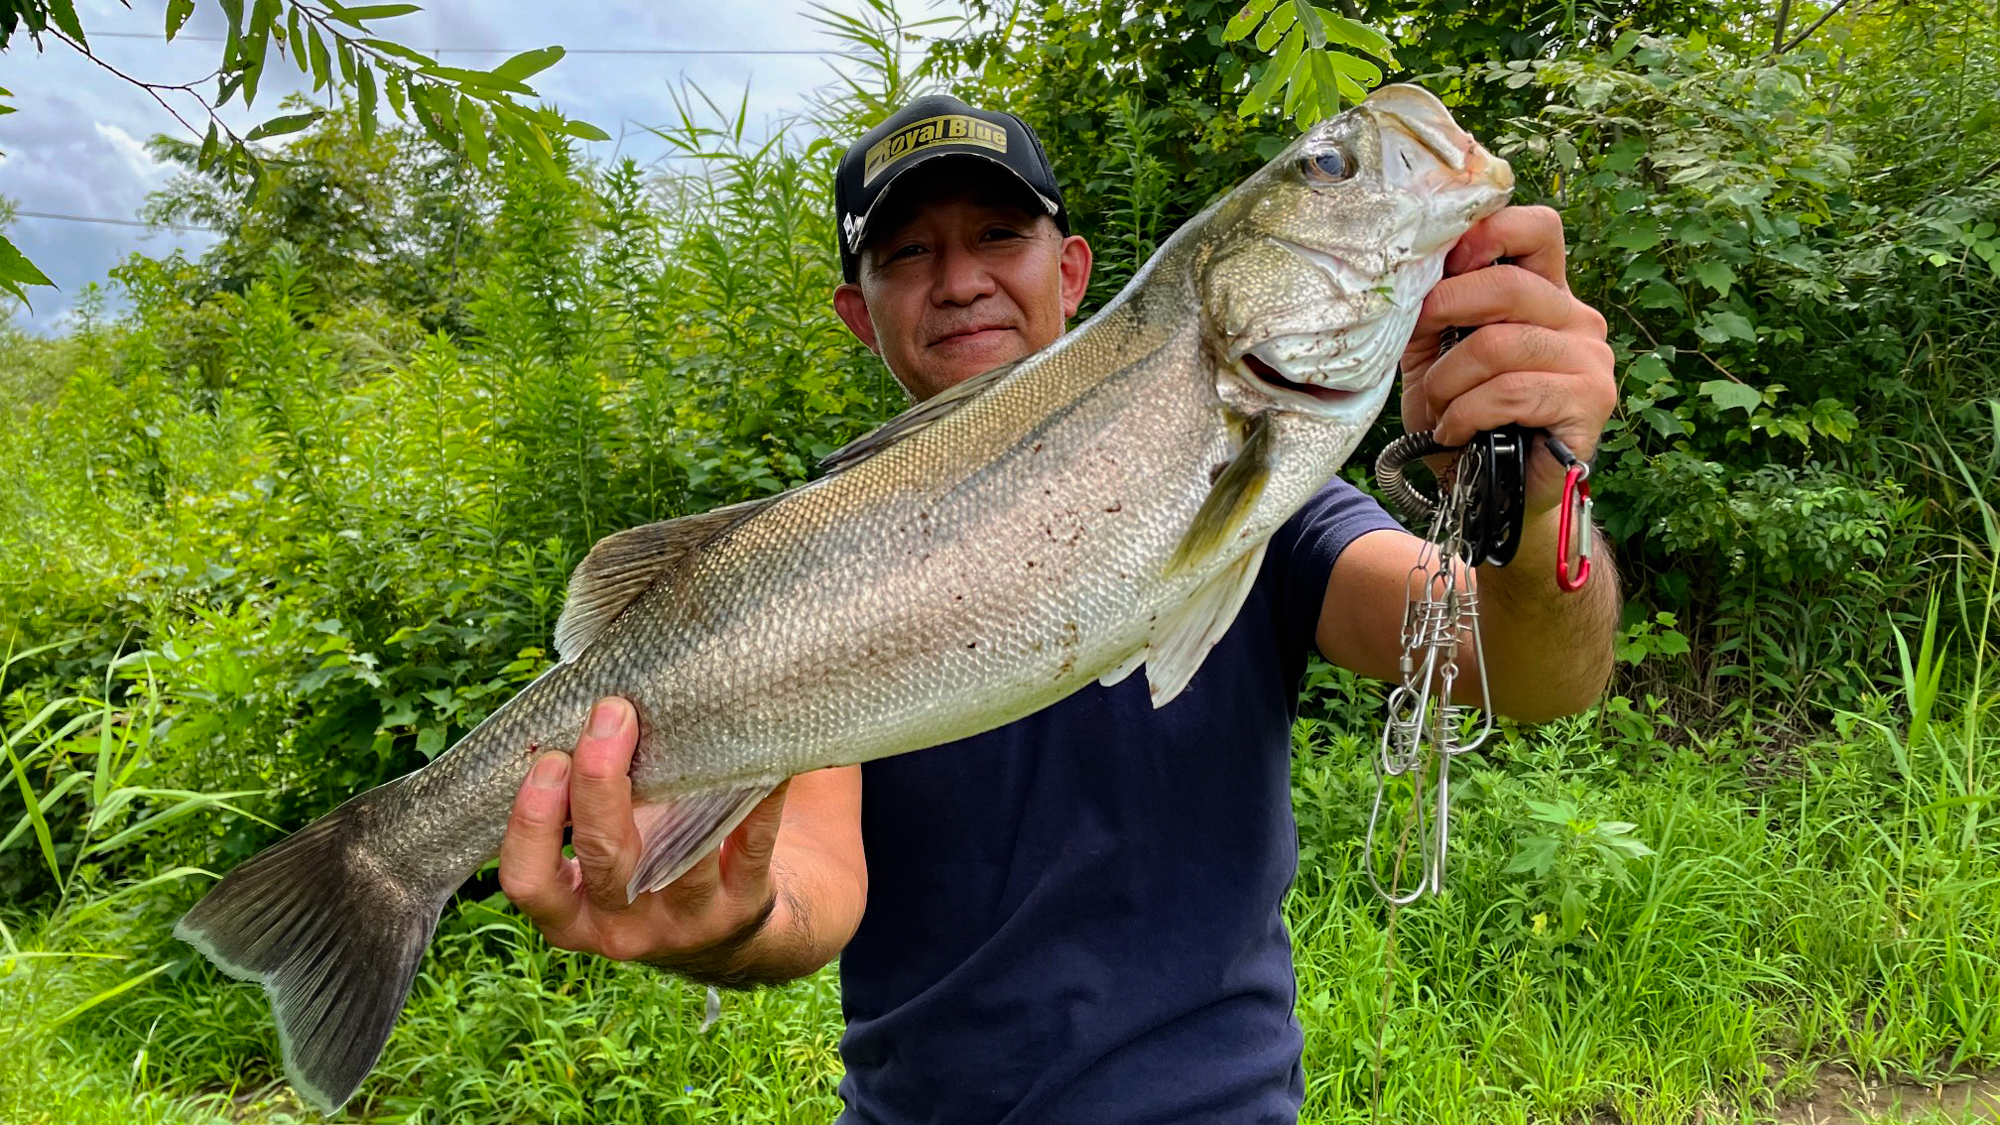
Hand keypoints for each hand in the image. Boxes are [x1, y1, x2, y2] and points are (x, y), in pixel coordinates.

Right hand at [498, 696, 790, 964]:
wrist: (727, 919)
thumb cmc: (646, 856)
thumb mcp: (603, 844)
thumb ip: (583, 798)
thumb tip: (584, 704)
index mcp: (571, 913)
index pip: (529, 879)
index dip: (532, 823)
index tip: (550, 758)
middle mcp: (622, 927)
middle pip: (603, 856)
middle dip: (601, 782)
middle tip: (612, 713)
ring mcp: (686, 922)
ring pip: (680, 861)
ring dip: (680, 792)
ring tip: (684, 729)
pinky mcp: (744, 906)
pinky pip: (752, 848)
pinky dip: (758, 803)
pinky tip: (763, 761)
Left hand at [1399, 205, 1616, 514]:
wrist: (1494, 497)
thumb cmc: (1464, 421)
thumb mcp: (1434, 357)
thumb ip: (1432, 311)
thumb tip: (1415, 273)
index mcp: (1544, 294)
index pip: (1537, 228)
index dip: (1488, 233)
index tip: (1444, 264)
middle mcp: (1577, 318)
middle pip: (1509, 283)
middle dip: (1445, 313)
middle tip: (1421, 354)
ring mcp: (1590, 359)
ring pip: (1501, 344)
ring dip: (1449, 380)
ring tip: (1437, 407)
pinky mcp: (1590, 401)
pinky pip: (1511, 391)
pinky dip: (1467, 413)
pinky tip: (1455, 431)